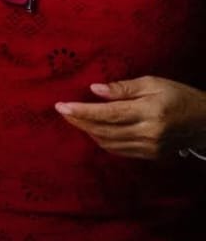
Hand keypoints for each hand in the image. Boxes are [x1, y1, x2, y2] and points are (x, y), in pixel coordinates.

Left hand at [55, 77, 205, 159]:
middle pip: (104, 131)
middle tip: (63, 111)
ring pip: (108, 144)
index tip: (60, 105)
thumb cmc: (180, 96)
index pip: (108, 114)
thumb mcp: (154, 83)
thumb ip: (123, 88)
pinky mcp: (151, 156)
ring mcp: (150, 148)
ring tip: (75, 118)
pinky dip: (102, 140)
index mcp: (150, 112)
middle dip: (79, 121)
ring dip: (88, 132)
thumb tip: (94, 90)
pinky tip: (93, 129)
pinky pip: (119, 150)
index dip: (82, 111)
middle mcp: (149, 134)